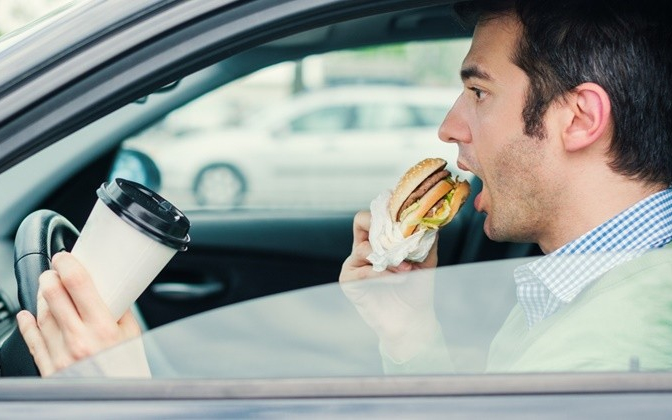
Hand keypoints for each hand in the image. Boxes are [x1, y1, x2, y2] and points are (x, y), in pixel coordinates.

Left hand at [17, 252, 141, 376]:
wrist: (117, 404)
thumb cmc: (128, 372)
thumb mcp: (132, 336)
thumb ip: (120, 312)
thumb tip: (110, 290)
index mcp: (103, 328)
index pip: (78, 284)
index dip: (67, 264)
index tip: (65, 257)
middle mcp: (78, 340)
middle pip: (53, 294)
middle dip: (50, 276)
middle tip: (54, 271)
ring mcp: (60, 355)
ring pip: (41, 314)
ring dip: (42, 297)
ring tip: (48, 291)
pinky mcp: (48, 368)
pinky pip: (31, 340)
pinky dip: (27, 323)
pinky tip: (28, 315)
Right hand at [340, 211, 439, 360]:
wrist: (411, 319)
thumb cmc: (417, 289)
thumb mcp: (426, 261)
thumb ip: (426, 240)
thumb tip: (430, 222)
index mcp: (378, 241)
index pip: (373, 216)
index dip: (384, 213)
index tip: (402, 218)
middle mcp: (363, 248)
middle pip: (360, 221)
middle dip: (381, 230)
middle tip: (398, 240)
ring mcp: (353, 264)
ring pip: (364, 248)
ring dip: (388, 258)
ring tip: (406, 270)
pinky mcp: (348, 281)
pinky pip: (361, 269)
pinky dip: (380, 274)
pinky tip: (397, 279)